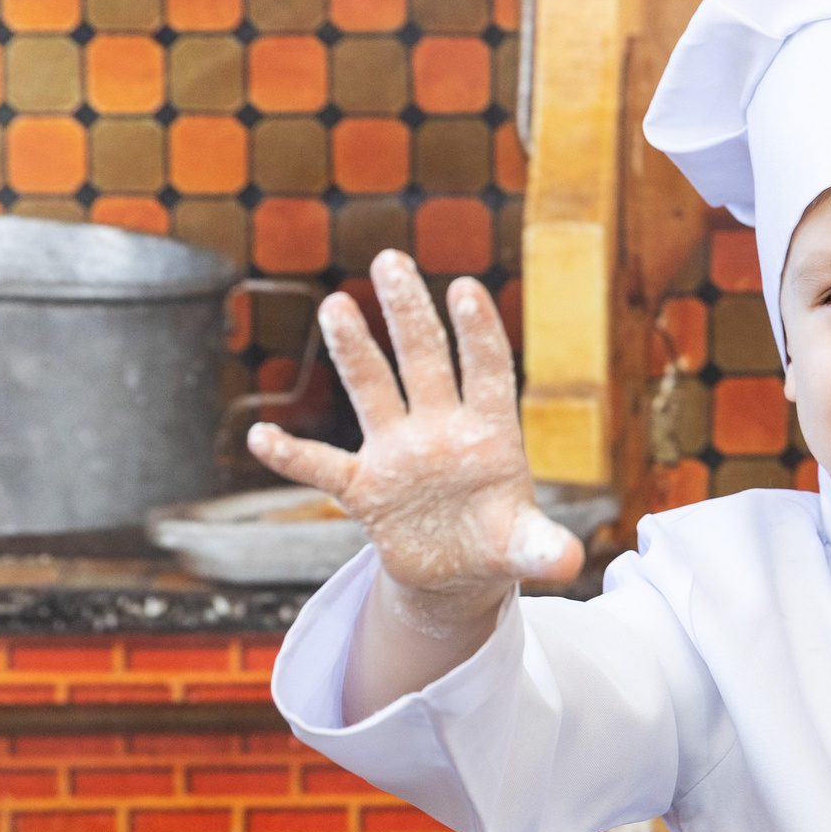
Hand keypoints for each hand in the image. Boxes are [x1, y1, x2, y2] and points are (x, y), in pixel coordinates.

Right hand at [246, 250, 579, 627]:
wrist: (459, 572)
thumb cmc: (500, 542)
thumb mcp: (526, 548)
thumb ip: (542, 549)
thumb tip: (569, 563)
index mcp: (490, 433)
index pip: (488, 370)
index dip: (479, 332)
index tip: (466, 287)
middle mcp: (441, 429)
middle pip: (425, 360)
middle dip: (409, 313)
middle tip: (390, 259)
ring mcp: (399, 454)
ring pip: (374, 391)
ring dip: (355, 350)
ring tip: (336, 305)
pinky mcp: (366, 489)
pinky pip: (323, 468)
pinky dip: (292, 456)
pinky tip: (260, 438)